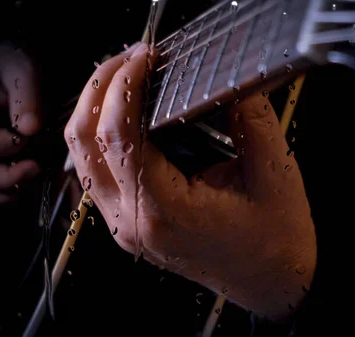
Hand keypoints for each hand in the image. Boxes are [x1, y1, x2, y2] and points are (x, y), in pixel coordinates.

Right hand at [0, 43, 41, 203]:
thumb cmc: (13, 65)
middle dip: (7, 177)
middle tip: (36, 168)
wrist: (2, 65)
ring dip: (3, 191)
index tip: (32, 136)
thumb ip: (27, 98)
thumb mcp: (23, 70)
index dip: (11, 146)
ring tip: (29, 182)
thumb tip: (30, 129)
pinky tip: (21, 189)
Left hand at [65, 42, 316, 319]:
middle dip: (100, 87)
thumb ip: (249, 118)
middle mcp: (131, 221)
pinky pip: (95, 169)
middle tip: (131, 58)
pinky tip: (129, 113)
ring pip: (80, 156)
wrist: (271, 279)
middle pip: (83, 142)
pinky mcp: (127, 220)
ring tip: (128, 78)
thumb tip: (227, 77)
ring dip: (96, 108)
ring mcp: (123, 224)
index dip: (125, 85)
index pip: (119, 136)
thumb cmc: (274, 239)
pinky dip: (103, 133)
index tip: (145, 56)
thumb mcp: (273, 172)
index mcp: (164, 211)